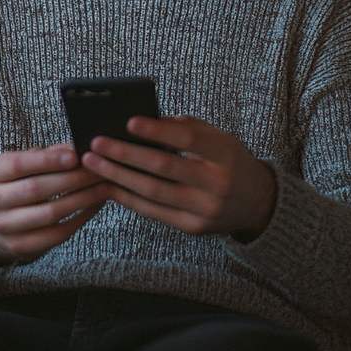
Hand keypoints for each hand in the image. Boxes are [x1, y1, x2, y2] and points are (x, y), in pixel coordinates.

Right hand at [0, 144, 109, 275]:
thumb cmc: (9, 186)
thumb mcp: (14, 165)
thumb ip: (43, 155)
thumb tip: (74, 148)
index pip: (18, 165)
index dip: (47, 160)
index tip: (75, 155)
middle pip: (36, 189)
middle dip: (72, 178)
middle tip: (98, 170)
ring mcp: (5, 228)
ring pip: (49, 214)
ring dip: (82, 199)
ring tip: (103, 186)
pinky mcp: (21, 247)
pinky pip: (56, 234)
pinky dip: (79, 219)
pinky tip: (94, 205)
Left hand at [82, 116, 276, 241]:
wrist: (256, 202)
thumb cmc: (229, 161)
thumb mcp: (218, 138)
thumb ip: (187, 129)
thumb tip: (145, 122)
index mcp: (225, 154)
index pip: (188, 140)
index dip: (157, 131)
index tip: (129, 122)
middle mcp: (217, 184)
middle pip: (164, 167)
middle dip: (125, 154)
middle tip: (96, 143)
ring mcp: (205, 210)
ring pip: (153, 192)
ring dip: (118, 177)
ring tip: (94, 163)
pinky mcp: (193, 228)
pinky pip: (154, 212)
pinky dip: (128, 198)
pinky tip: (109, 185)